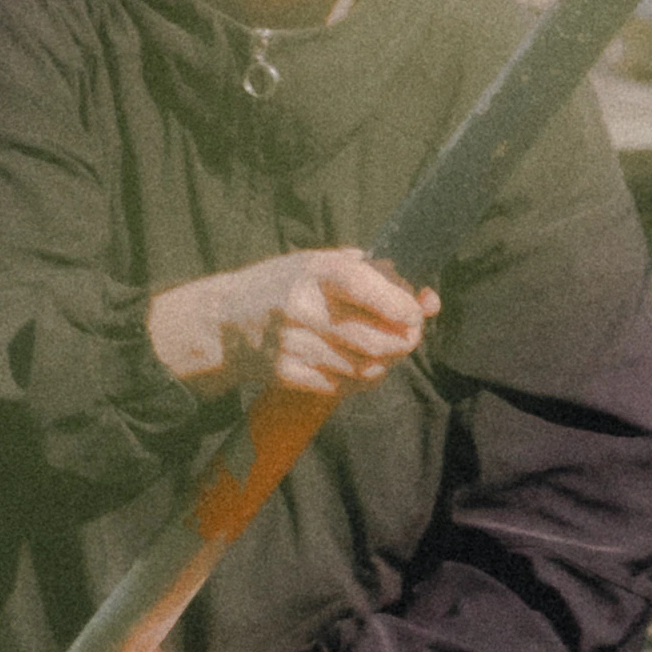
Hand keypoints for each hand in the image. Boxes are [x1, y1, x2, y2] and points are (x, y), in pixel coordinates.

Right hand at [148, 245, 433, 403]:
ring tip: (385, 348)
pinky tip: (360, 364)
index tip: (417, 311)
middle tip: (409, 334)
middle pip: (376, 339)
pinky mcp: (288, 376)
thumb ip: (374, 275)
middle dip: (406, 340)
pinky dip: (363, 379)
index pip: (368, 288)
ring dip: (387, 361)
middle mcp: (303, 309)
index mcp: (313, 272)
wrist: (224, 322)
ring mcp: (294, 346)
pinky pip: (344, 387)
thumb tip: (428, 299)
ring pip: (366, 367)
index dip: (403, 305)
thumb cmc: (284, 286)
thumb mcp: (319, 264)